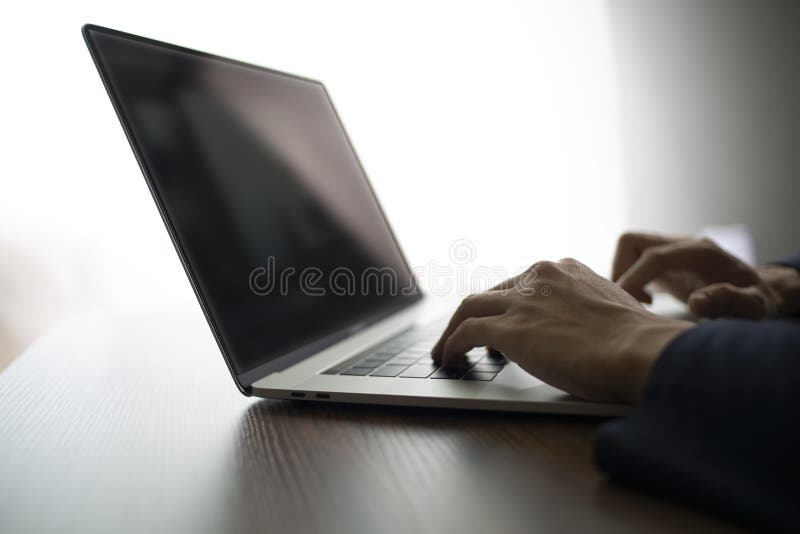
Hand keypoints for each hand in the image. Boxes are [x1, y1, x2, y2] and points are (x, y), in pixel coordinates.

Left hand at [431, 259, 691, 402]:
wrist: (642, 350)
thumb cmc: (640, 343)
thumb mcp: (612, 311)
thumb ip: (588, 313)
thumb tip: (586, 335)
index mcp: (565, 270)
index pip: (522, 284)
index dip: (508, 306)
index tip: (503, 323)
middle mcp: (539, 277)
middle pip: (492, 293)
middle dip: (477, 316)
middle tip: (467, 338)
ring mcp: (522, 301)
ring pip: (470, 308)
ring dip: (452, 330)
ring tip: (446, 352)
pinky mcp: (509, 328)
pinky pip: (465, 332)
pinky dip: (450, 345)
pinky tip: (449, 360)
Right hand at [612, 232, 796, 318]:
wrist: (758, 292)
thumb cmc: (757, 300)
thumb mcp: (754, 305)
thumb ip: (729, 301)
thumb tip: (697, 304)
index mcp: (702, 251)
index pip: (653, 255)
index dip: (633, 278)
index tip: (628, 304)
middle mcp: (682, 244)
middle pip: (631, 242)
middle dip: (622, 272)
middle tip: (632, 303)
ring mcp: (671, 250)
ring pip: (628, 249)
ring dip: (623, 275)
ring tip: (640, 302)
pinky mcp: (664, 261)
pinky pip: (632, 260)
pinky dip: (630, 280)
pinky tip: (648, 301)